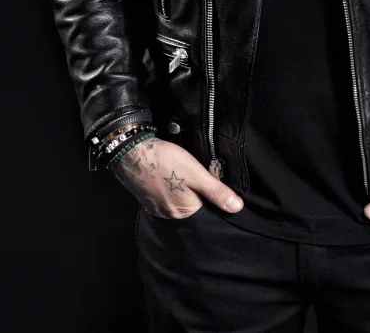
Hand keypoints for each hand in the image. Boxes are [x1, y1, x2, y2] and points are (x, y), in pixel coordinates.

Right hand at [111, 136, 243, 218]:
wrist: (131, 153)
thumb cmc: (166, 162)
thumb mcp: (196, 173)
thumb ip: (216, 191)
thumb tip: (237, 208)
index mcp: (185, 212)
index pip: (207, 214)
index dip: (215, 202)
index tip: (218, 190)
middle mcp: (170, 216)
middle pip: (193, 210)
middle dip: (201, 199)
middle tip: (202, 181)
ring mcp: (157, 209)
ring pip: (180, 206)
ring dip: (186, 196)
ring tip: (189, 180)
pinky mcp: (149, 201)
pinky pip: (167, 202)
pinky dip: (174, 194)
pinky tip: (174, 182)